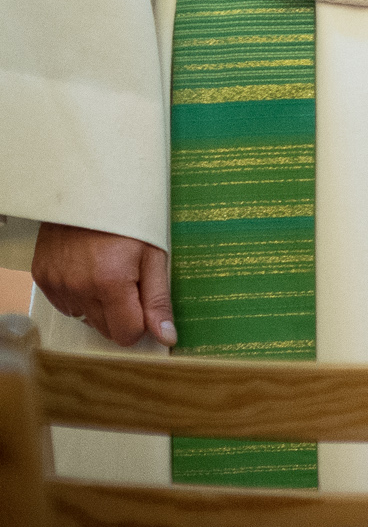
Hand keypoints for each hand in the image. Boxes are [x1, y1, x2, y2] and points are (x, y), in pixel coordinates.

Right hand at [32, 222, 176, 346]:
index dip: (140, 324)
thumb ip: (158, 299)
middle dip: (121, 314)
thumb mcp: (155, 254)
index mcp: (111, 283)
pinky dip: (79, 295)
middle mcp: (78, 288)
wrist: (90, 190)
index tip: (144, 304)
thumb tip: (167, 337)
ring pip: (83, 317)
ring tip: (108, 272)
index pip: (126, 333)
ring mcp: (57, 284)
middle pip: (104, 329)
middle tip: (129, 282)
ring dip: (98, 305)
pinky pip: (65, 303)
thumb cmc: (130, 218)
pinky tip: (88, 271)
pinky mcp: (42, 277)